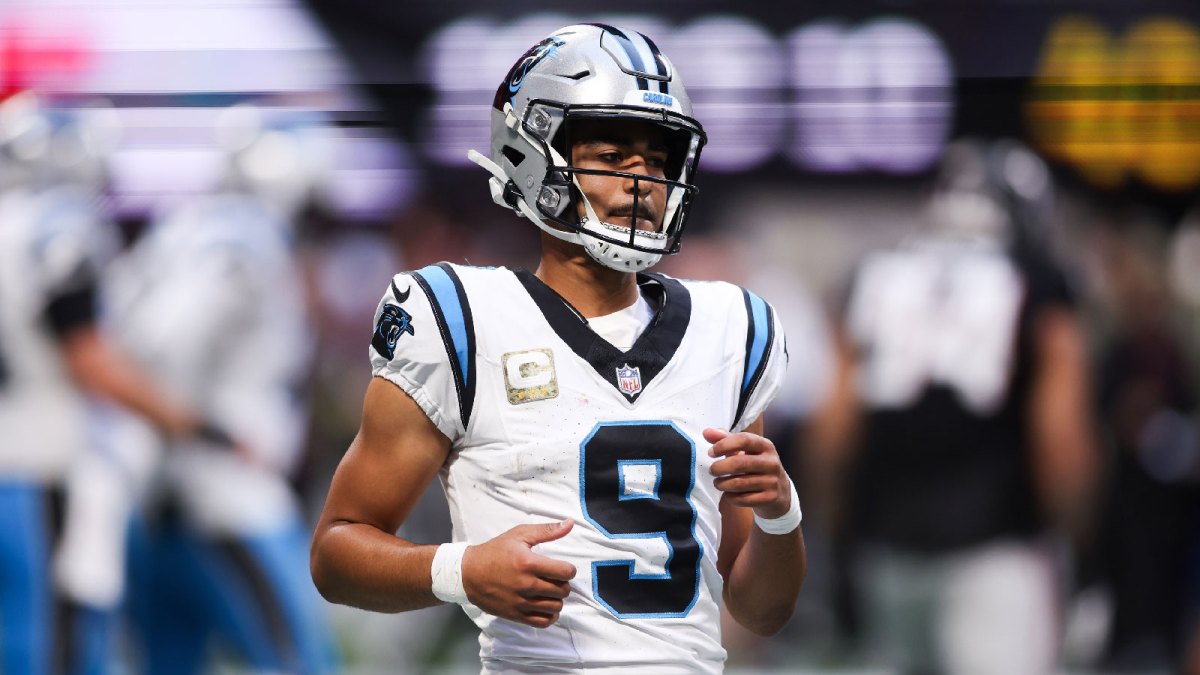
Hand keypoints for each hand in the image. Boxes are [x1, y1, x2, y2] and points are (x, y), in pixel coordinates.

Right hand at [461, 520, 576, 627]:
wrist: (468, 573)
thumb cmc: (495, 552)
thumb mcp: (519, 535)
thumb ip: (547, 530)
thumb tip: (570, 523)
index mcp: (528, 563)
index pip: (565, 572)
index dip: (569, 569)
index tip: (562, 567)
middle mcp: (526, 585)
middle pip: (563, 590)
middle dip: (563, 583)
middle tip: (554, 578)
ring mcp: (521, 602)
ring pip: (556, 607)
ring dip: (557, 599)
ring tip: (549, 590)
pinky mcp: (515, 615)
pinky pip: (543, 622)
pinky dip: (550, 615)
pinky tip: (545, 605)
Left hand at [705, 428, 792, 518]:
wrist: (780, 492)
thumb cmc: (756, 466)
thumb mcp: (745, 450)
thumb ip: (725, 439)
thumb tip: (706, 432)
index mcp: (766, 446)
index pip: (744, 440)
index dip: (724, 445)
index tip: (711, 452)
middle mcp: (772, 462)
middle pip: (739, 463)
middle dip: (719, 468)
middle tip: (712, 470)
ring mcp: (773, 481)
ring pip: (739, 483)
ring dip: (722, 484)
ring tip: (718, 483)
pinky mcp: (770, 498)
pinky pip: (743, 499)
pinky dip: (731, 497)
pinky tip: (729, 494)